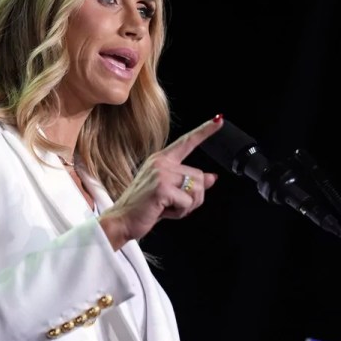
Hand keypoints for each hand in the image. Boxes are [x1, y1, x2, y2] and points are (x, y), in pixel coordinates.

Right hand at [99, 114, 223, 249]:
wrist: (121, 220)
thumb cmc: (143, 208)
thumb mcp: (170, 193)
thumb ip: (190, 183)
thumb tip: (212, 177)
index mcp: (161, 160)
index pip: (187, 142)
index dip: (204, 131)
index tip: (219, 120)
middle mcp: (161, 163)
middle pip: (200, 176)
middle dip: (194, 198)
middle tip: (173, 205)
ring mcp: (161, 174)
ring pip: (197, 189)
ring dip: (188, 206)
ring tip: (167, 207)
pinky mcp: (162, 188)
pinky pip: (187, 202)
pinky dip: (180, 213)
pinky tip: (163, 211)